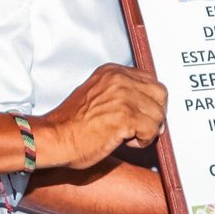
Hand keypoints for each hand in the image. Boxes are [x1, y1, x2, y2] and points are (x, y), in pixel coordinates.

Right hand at [36, 64, 167, 169]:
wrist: (54, 138)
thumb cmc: (72, 125)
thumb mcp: (98, 95)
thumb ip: (122, 94)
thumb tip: (150, 106)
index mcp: (112, 71)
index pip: (150, 81)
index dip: (149, 102)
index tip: (140, 115)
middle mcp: (119, 79)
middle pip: (160, 94)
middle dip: (154, 114)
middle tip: (138, 127)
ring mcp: (123, 97)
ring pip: (158, 115)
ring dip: (147, 130)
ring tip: (126, 136)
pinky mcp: (125, 117)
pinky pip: (152, 131)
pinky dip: (143, 141)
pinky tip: (125, 142)